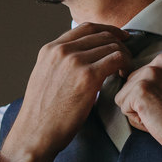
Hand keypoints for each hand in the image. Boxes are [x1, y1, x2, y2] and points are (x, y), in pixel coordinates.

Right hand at [0, 23, 131, 161]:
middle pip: (101, 34)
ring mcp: (74, 61)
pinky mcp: (88, 76)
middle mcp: (61, 50)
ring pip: (112, 46)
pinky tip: (124, 75)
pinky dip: (126, 64)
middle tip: (126, 58)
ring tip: (125, 70)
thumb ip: (60, 64)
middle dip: (119, 44)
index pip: (85, 28)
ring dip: (124, 56)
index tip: (119, 37)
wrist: (35, 133)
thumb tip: (82, 60)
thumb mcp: (44, 78)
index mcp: (50, 49)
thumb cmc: (42, 114)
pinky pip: (117, 59)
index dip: (107, 30)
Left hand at [113, 50, 161, 161]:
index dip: (154, 95)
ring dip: (140, 110)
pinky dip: (137, 119)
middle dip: (144, 101)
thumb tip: (132, 81)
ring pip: (125, 95)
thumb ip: (160, 78)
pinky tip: (158, 119)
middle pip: (131, 83)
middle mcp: (161, 59)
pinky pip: (122, 106)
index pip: (143, 75)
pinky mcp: (141, 90)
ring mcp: (150, 74)